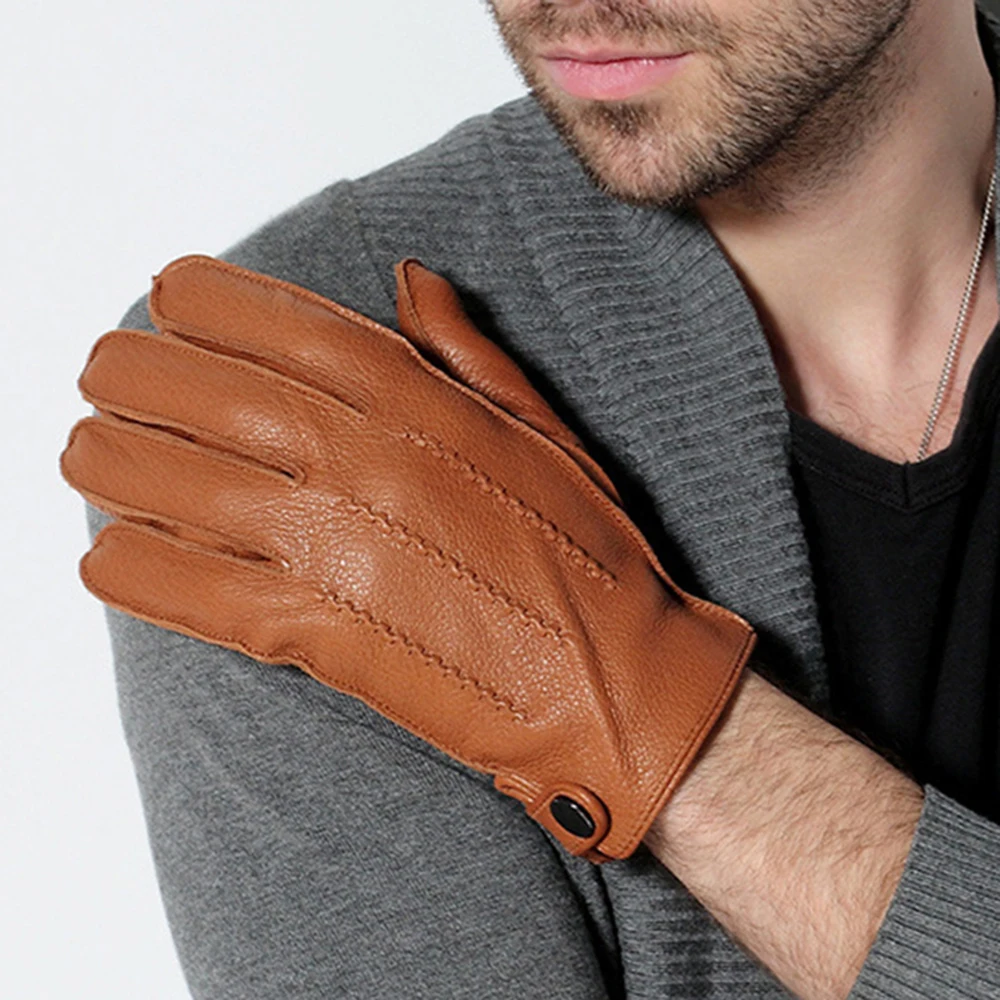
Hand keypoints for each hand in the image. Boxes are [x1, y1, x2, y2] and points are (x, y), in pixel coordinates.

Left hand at [60, 254, 755, 861]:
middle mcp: (365, 460)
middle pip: (203, 394)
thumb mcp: (545, 430)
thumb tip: (406, 278)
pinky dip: (133, 570)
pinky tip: (106, 555)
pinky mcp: (320, 636)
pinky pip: (192, 592)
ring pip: (176, 484)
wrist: (619, 685)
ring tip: (87, 448)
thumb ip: (465, 350)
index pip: (280, 323)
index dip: (203, 301)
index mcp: (420, 402)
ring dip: (111, 461)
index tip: (164, 298)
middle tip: (103, 373)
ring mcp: (336, 547)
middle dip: (132, 373)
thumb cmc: (590, 556)